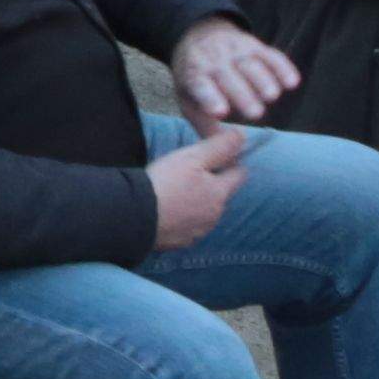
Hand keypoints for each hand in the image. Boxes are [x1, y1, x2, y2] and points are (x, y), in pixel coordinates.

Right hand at [141, 122, 251, 251]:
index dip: (231, 161)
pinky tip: (165, 211)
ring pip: (205, 211)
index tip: (216, 154)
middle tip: (188, 171)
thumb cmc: (165, 183)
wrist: (135, 218)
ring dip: (197, 202)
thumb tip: (242, 136)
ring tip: (174, 192)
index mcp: (220, 192)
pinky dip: (182, 218)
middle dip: (212, 183)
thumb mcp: (193, 157)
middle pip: (222, 194)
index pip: (240, 173)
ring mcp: (198, 231)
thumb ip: (220, 146)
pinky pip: (188, 227)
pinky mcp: (181, 243)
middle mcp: (215, 215)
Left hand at [165, 19, 296, 129]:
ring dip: (263, 79)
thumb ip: (207, 128)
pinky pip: (271, 55)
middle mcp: (214, 60)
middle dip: (243, 94)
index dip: (210, 98)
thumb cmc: (196, 80)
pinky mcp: (255, 45)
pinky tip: (293, 82)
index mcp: (194, 74)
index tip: (220, 112)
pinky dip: (283, 67)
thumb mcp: (190, 101)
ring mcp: (235, 51)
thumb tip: (227, 163)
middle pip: (229, 77)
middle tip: (255, 114)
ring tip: (272, 96)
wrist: (198, 36)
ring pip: (251, 64)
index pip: (200, 86)